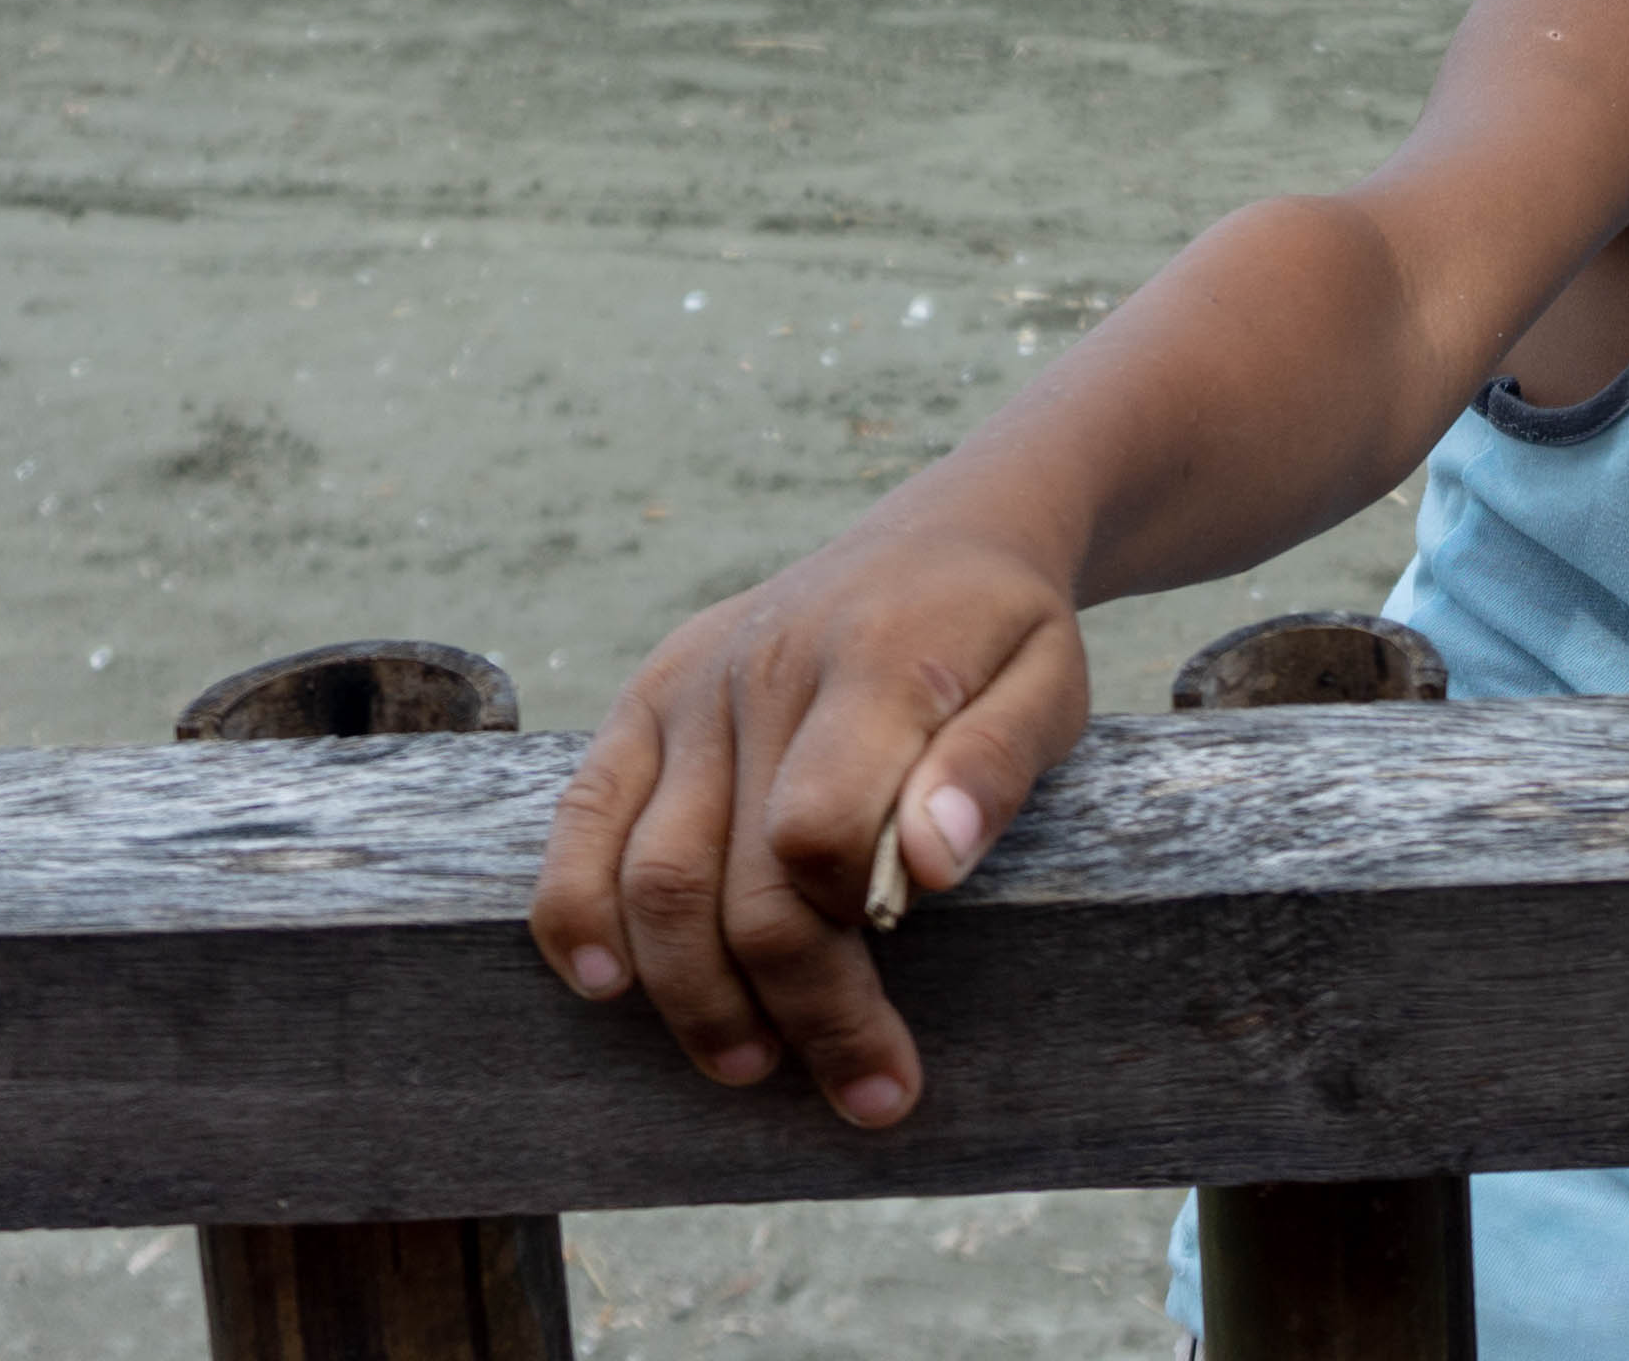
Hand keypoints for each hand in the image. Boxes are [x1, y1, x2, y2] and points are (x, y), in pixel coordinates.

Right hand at [526, 511, 1095, 1117]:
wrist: (945, 536)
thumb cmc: (1003, 635)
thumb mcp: (1051, 683)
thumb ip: (996, 765)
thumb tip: (928, 864)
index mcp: (871, 658)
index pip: (818, 825)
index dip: (849, 928)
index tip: (909, 999)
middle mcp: (762, 667)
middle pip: (733, 875)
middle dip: (794, 1006)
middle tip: (865, 1092)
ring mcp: (691, 685)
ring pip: (650, 868)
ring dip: (689, 992)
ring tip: (751, 1064)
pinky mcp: (644, 700)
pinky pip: (583, 818)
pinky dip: (577, 912)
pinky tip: (608, 986)